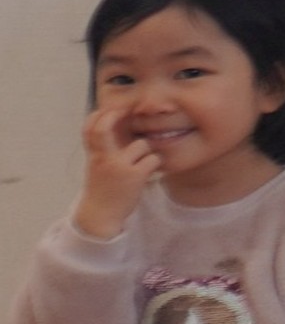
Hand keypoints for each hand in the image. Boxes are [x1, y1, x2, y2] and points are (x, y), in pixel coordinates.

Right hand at [75, 101, 161, 238]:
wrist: (101, 215)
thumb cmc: (103, 187)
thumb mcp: (98, 165)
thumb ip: (106, 147)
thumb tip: (122, 124)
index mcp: (93, 154)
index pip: (90, 127)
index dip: (101, 113)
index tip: (114, 108)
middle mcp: (102, 157)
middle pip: (104, 127)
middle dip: (118, 115)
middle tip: (132, 111)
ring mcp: (118, 166)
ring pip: (142, 144)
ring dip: (147, 152)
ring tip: (142, 165)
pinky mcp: (134, 176)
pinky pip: (153, 159)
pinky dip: (155, 164)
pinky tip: (150, 172)